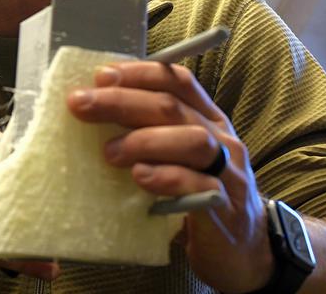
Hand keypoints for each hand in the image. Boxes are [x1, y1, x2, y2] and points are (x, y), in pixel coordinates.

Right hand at [0, 107, 57, 280]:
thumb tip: (21, 140)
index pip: (9, 147)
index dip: (35, 157)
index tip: (57, 164)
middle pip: (9, 184)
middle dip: (39, 192)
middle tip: (70, 197)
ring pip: (2, 218)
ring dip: (33, 224)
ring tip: (62, 226)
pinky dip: (19, 259)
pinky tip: (46, 265)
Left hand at [67, 62, 273, 291]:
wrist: (243, 252)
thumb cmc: (199, 197)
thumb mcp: (180, 157)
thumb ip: (152, 133)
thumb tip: (96, 113)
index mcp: (209, 119)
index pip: (178, 81)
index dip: (140, 73)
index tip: (101, 76)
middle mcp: (222, 138)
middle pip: (174, 107)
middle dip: (123, 101)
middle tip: (81, 105)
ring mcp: (228, 172)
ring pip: (193, 141)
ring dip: (145, 140)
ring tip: (109, 152)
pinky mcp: (225, 207)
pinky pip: (201, 186)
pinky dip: (168, 177)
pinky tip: (140, 177)